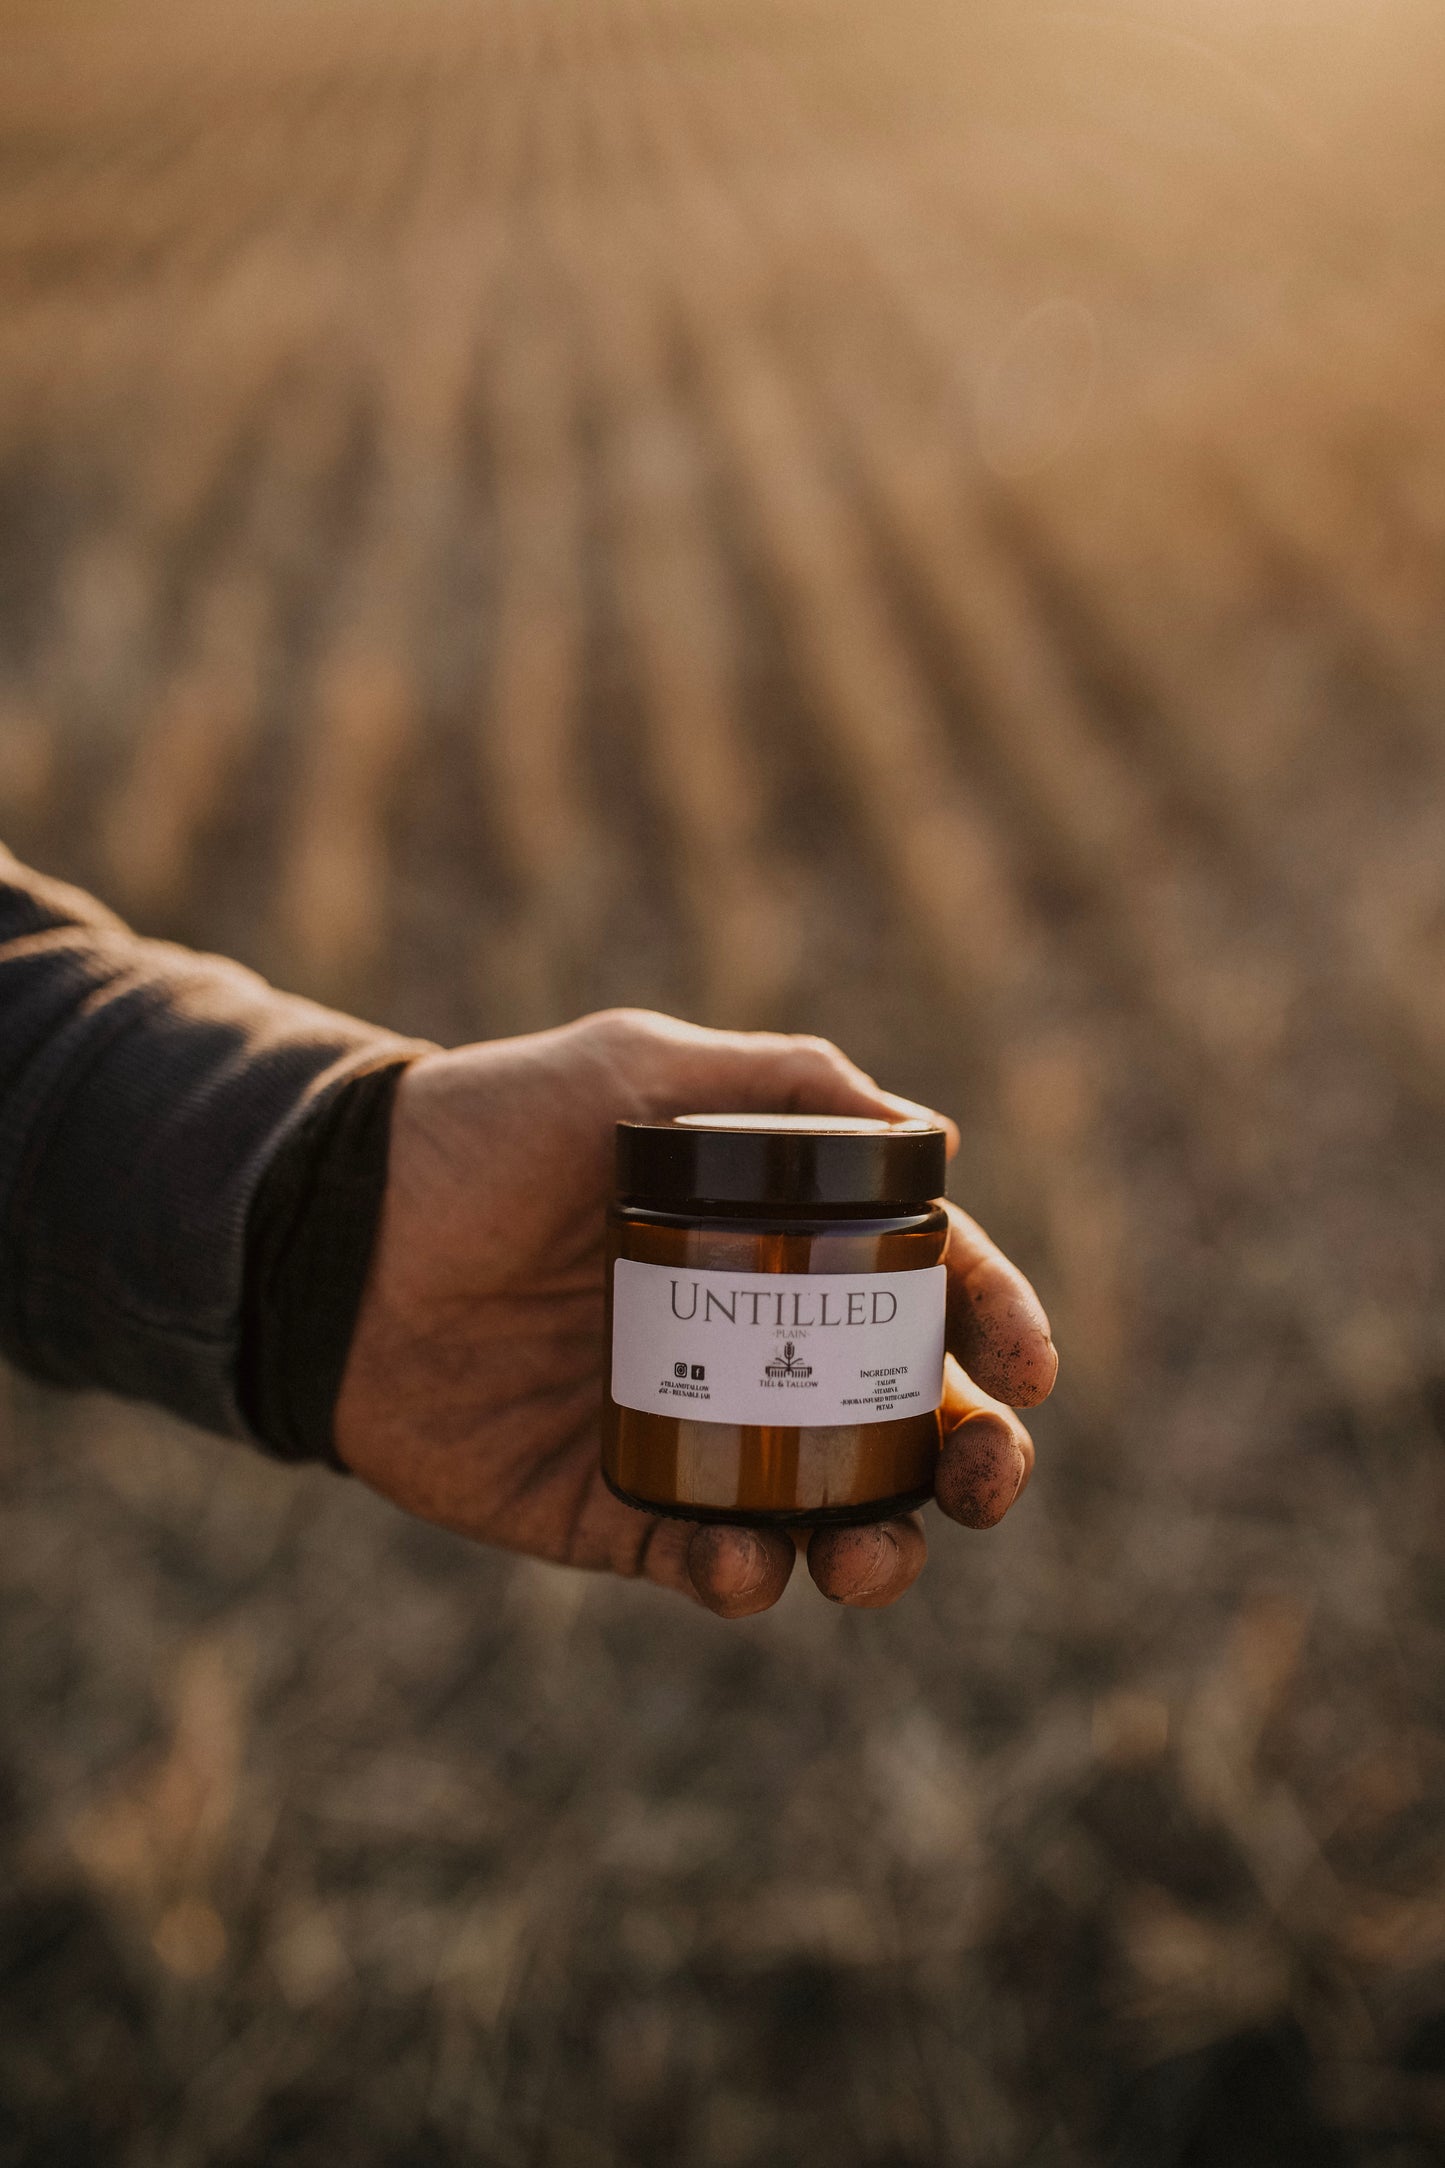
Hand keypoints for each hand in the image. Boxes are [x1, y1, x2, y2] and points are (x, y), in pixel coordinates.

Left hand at [333, 1010, 1055, 1615]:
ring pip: (820, 1516)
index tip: (1033, 1371)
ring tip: (866, 1554)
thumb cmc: (485, 1133)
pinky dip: (737, 1578)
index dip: (995, 1325)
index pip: (916, 1287)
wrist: (330, 1235)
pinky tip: (736, 1564)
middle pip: (898, 1422)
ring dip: (874, 1548)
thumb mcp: (634, 1070)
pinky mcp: (605, 1509)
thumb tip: (937, 1138)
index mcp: (770, 1243)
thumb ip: (781, 1084)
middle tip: (984, 1481)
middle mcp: (745, 1343)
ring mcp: (683, 1433)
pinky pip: (699, 1563)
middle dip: (969, 1464)